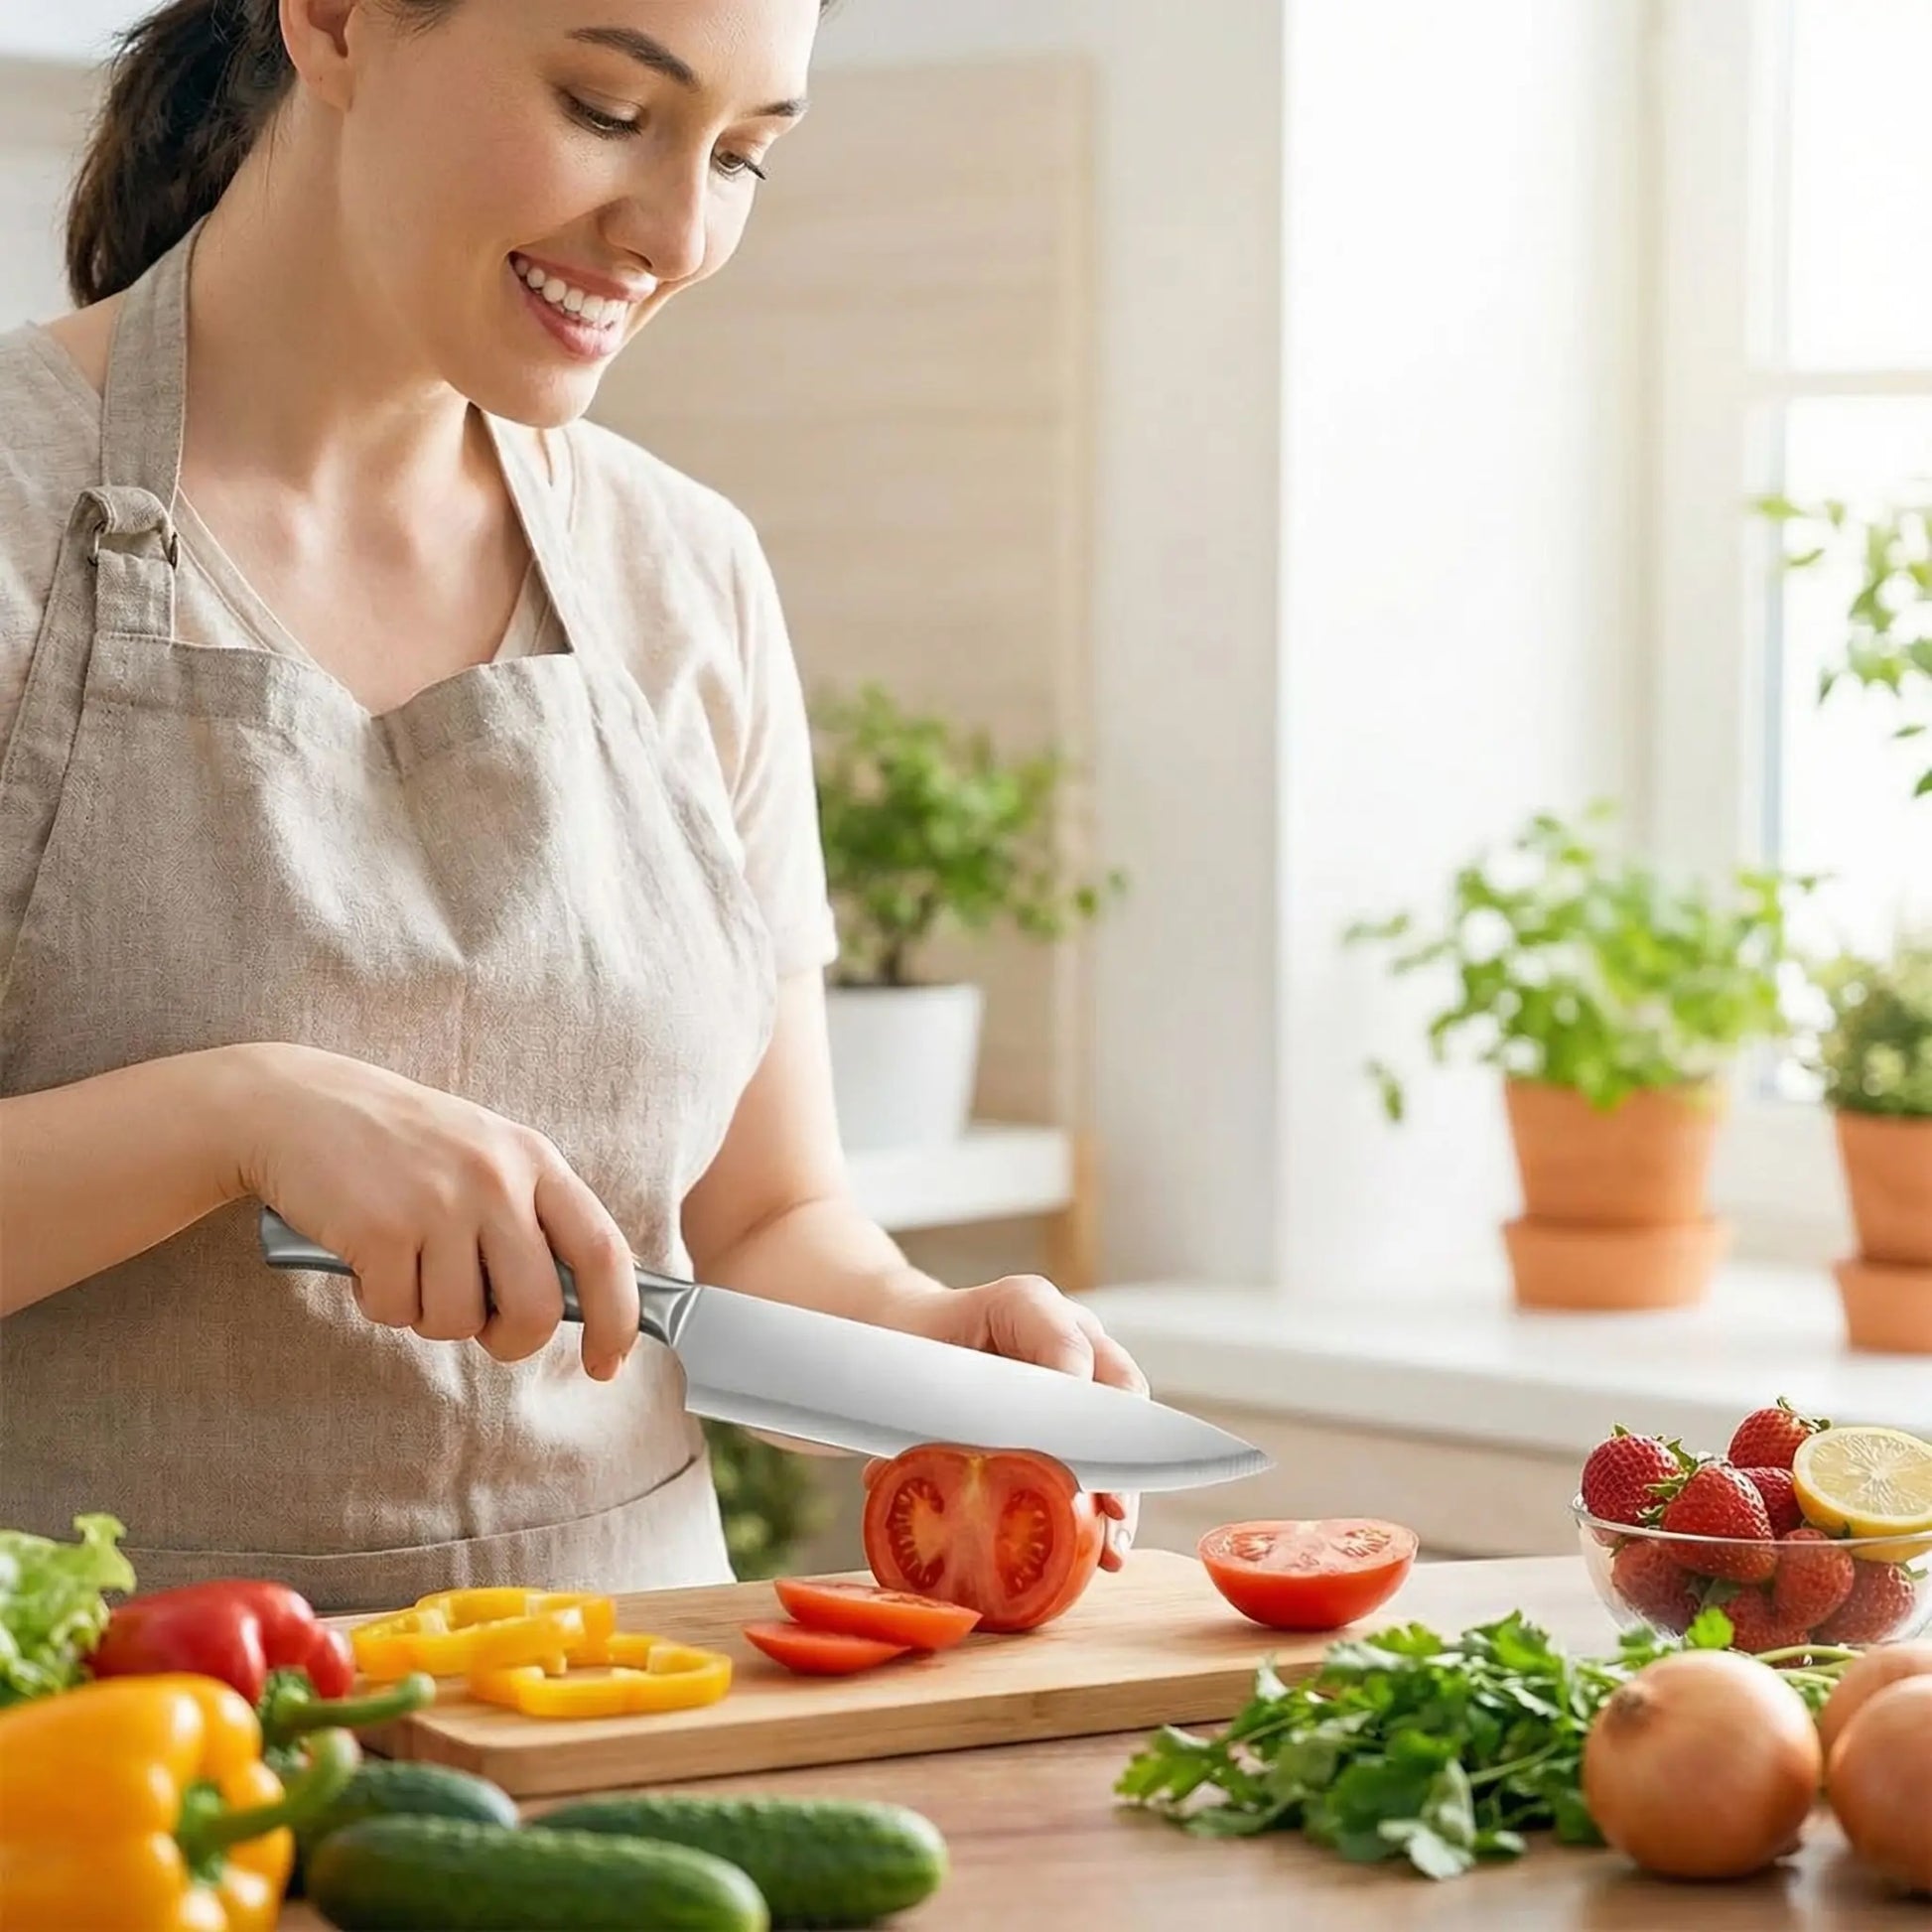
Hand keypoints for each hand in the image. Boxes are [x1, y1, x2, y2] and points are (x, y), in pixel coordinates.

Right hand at [232, 1042, 638, 1380]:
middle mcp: (496, 1179)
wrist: (295, 1104)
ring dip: (429, 1315)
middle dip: (510, 1340)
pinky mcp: (380, 1229)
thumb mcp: (484, 1154)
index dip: (616, 1318)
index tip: (607, 1364)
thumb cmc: (398, 1143)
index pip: (603, 1250)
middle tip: (481, 1327)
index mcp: (534, 1160)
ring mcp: (439, 1202)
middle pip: (538, 1308)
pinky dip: (379, 1302)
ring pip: (459, 1321)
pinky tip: (366, 1257)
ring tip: (407, 1266)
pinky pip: (396, 1312)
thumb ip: (529, 1215)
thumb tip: (570, 1304)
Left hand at [906, 1273, 1147, 1570]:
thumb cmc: (909, 1348)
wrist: (912, 1335)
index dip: (1072, 1405)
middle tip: (1107, 1506)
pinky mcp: (1086, 1407)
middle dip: (1113, 1455)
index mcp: (1025, 1304)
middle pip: (1115, 1386)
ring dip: (1121, 1487)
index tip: (1071, 1460)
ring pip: (1124, 1424)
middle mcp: (1069, 1328)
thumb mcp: (911, 1369)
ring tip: (1112, 1544)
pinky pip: (1110, 1450)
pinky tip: (1106, 1546)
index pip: (1066, 1348)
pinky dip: (1108, 1496)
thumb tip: (918, 1477)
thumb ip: (928, 1414)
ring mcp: (1087, 1365)